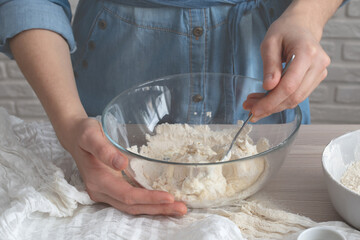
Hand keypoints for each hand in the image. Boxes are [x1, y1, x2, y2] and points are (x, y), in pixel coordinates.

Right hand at [62, 117, 186, 215]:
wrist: (74, 136)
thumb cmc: (84, 133)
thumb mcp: (91, 135)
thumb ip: (104, 149)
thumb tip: (122, 163)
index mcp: (98, 180)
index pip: (127, 195)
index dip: (148, 198)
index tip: (169, 197)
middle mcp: (101, 191)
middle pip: (132, 207)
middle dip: (158, 209)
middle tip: (182, 209)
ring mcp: (106, 192)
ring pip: (132, 207)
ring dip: (155, 209)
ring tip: (177, 208)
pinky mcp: (112, 188)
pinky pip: (131, 200)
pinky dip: (148, 202)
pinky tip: (163, 201)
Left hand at [243, 10, 330, 121]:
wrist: (301, 26)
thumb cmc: (284, 31)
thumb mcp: (269, 43)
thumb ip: (269, 65)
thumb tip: (268, 87)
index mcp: (307, 52)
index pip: (290, 85)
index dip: (271, 101)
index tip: (255, 109)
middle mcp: (318, 64)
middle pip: (294, 96)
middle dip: (270, 106)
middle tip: (249, 109)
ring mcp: (320, 73)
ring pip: (296, 99)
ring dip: (273, 106)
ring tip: (254, 104)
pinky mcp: (316, 79)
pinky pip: (297, 95)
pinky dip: (280, 100)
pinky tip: (265, 99)